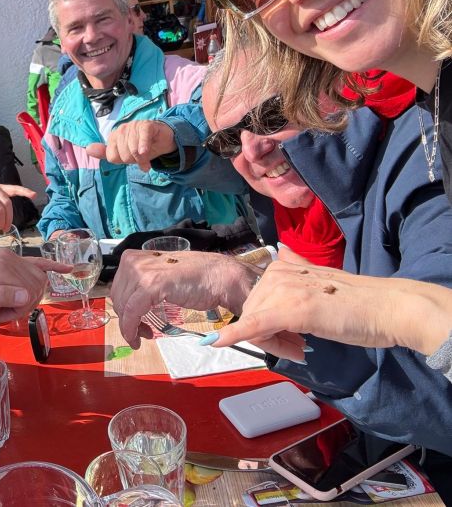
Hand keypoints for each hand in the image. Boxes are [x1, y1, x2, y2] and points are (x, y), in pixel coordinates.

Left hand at [0, 250, 69, 321]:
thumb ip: (0, 296)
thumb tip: (27, 295)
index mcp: (0, 269)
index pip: (27, 292)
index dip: (20, 310)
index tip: (3, 317)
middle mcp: (8, 259)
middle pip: (35, 286)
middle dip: (25, 304)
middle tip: (5, 313)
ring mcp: (11, 257)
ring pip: (38, 279)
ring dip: (30, 295)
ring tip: (10, 304)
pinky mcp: (10, 258)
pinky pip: (37, 261)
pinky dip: (52, 265)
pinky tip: (67, 269)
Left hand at [86, 120, 175, 171]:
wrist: (162, 139)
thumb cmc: (141, 147)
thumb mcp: (123, 154)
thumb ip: (105, 153)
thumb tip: (87, 149)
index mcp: (114, 137)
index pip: (112, 157)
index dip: (124, 161)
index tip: (131, 157)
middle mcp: (122, 129)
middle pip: (123, 155)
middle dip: (134, 160)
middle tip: (141, 155)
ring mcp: (134, 126)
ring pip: (133, 149)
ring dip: (143, 158)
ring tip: (147, 155)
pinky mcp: (146, 125)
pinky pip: (142, 137)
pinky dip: (144, 147)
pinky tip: (146, 153)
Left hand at [112, 249, 257, 348]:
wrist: (219, 276)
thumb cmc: (194, 279)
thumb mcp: (159, 277)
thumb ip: (142, 284)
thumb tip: (125, 305)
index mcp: (134, 258)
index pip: (117, 288)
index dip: (122, 309)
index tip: (133, 323)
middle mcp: (134, 261)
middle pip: (117, 299)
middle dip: (127, 319)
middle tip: (142, 332)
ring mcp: (143, 271)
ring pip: (123, 307)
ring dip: (130, 327)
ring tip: (146, 334)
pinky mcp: (153, 284)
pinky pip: (132, 312)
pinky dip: (131, 329)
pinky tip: (138, 339)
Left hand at [212, 260, 451, 359]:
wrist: (386, 308)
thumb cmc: (357, 303)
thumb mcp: (319, 281)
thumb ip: (297, 270)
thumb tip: (282, 252)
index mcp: (283, 267)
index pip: (257, 300)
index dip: (265, 324)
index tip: (287, 340)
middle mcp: (278, 274)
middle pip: (252, 311)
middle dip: (267, 335)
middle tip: (298, 349)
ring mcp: (284, 290)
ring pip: (254, 322)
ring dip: (271, 343)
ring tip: (302, 350)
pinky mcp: (291, 310)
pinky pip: (254, 325)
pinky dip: (233, 335)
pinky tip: (216, 343)